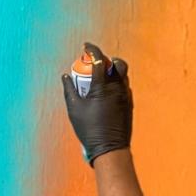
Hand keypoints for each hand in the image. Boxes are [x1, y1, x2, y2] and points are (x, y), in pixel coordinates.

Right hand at [61, 41, 132, 166]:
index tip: (86, 46)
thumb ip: (69, 90)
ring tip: (102, 77)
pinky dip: (117, 84)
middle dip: (109, 58)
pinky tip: (107, 92)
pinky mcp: (129, 105)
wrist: (110, 149)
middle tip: (98, 63)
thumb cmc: (90, 130)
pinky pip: (125, 88)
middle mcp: (117, 88)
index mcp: (103, 86)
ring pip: (123, 75)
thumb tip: (66, 76)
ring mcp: (126, 96)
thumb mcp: (74, 109)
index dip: (92, 49)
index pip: (99, 59)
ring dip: (113, 71)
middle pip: (119, 63)